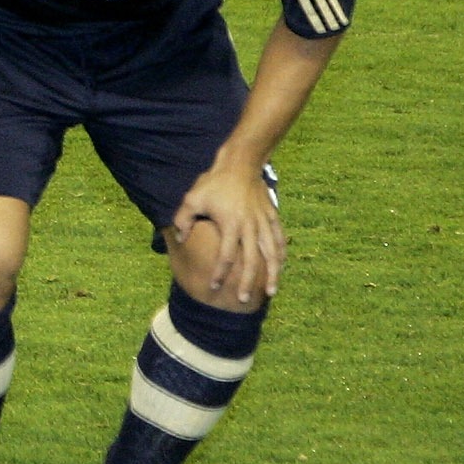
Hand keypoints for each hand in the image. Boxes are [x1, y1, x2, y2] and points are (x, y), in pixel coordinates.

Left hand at [173, 160, 283, 303]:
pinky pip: (280, 239)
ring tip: (270, 292)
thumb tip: (181, 239)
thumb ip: (183, 219)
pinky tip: (281, 267)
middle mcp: (250, 226)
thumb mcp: (192, 198)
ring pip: (272, 254)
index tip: (214, 287)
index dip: (220, 274)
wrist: (241, 164)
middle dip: (248, 282)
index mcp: (230, 224)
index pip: (225, 256)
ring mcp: (264, 222)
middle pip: (252, 261)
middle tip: (244, 300)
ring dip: (272, 274)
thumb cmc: (214, 183)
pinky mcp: (273, 216)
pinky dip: (281, 254)